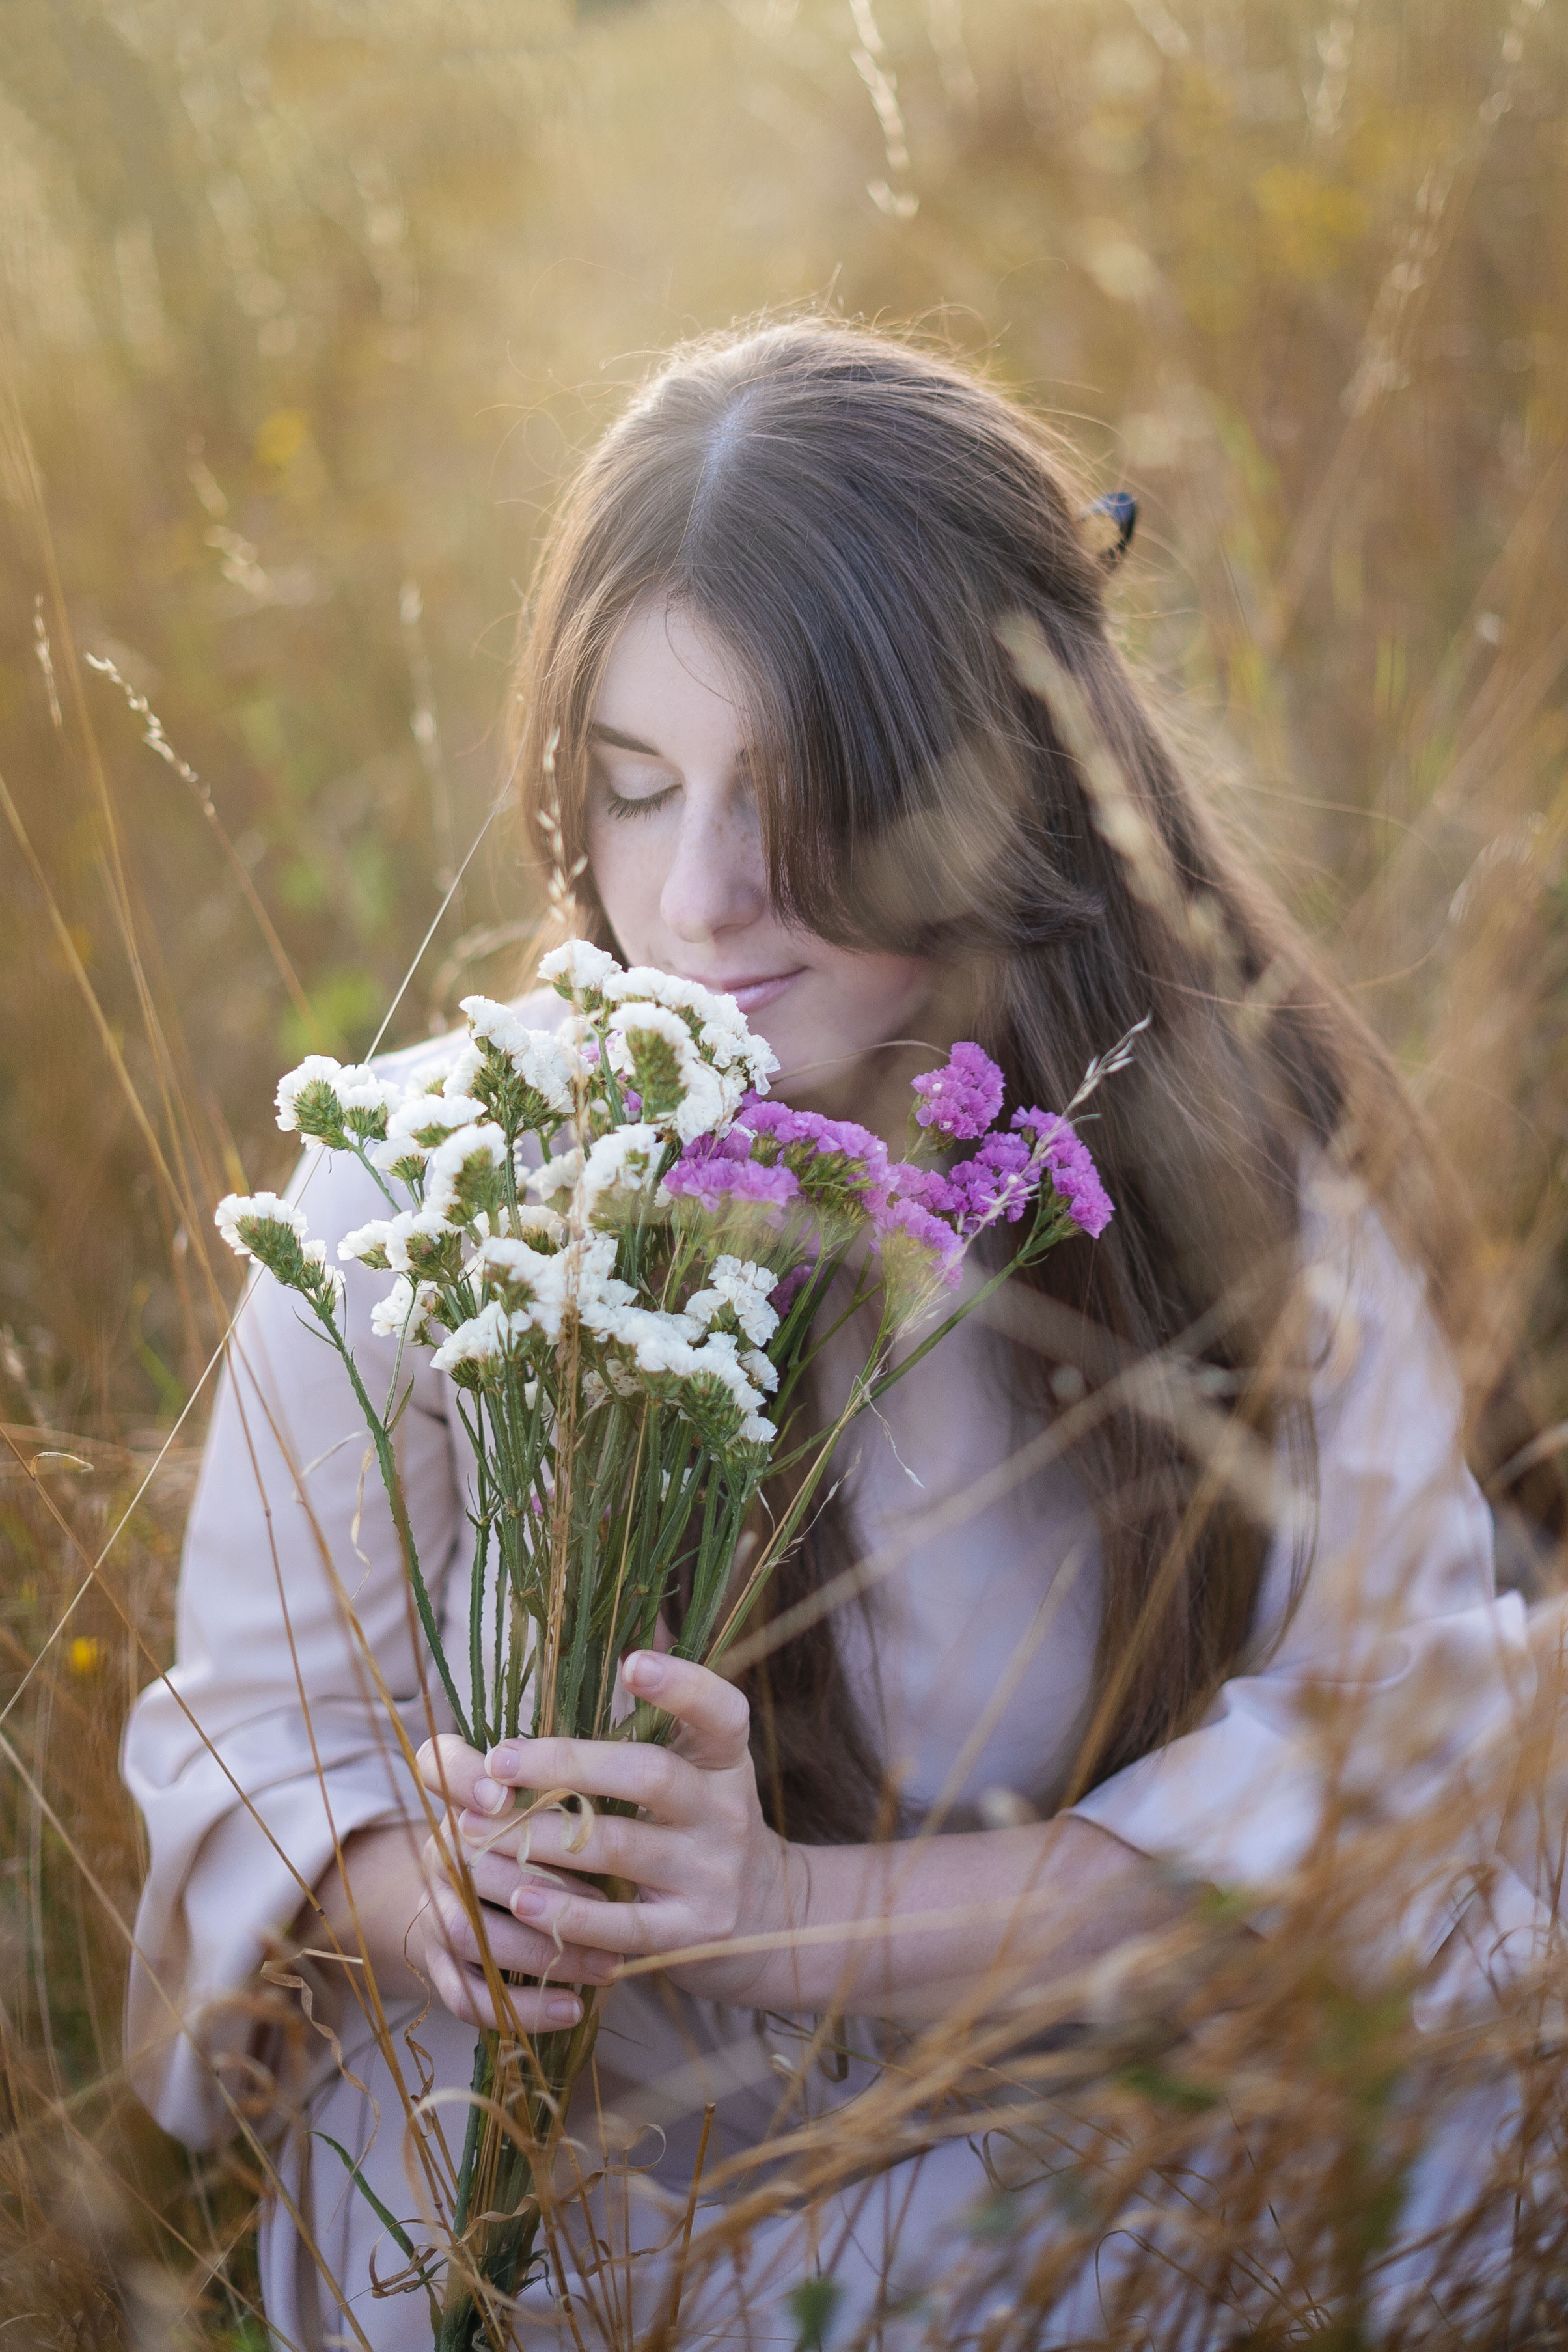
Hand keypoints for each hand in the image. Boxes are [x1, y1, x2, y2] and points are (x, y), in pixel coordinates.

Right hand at [410, 1738, 617, 2033]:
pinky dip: (521, 2006)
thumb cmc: (540, 1834)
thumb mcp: (549, 1798)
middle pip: (470, 1864)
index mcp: (460, 1796)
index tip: (503, 1797)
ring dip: (542, 1952)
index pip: (440, 1766)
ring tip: (606, 1965)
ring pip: (472, 1935)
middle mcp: (438, 1850)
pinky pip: (468, 1996)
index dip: (465, 1780)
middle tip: (609, 1903)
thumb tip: (608, 1772)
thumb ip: (563, 1780)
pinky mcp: (440, 1967)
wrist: (479, 1893)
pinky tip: (571, 2009)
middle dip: (542, 1886)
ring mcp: (434, 1911)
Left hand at [456, 1652, 798, 2005]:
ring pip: (620, 1848)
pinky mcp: (690, 1934)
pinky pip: (622, 1925)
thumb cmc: (695, 1822)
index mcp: (724, 1759)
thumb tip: (604, 1635)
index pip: (720, 1713)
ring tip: (473, 1829)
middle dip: (566, 1764)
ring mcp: (711, 1876)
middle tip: (496, 1758)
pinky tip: (519, 1900)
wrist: (763, 1917)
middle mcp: (726, 1812)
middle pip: (649, 1775)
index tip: (632, 1663)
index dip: (683, 1686)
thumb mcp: (692, 1767)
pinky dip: (567, 1914)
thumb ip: (646, 1719)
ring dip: (540, 1837)